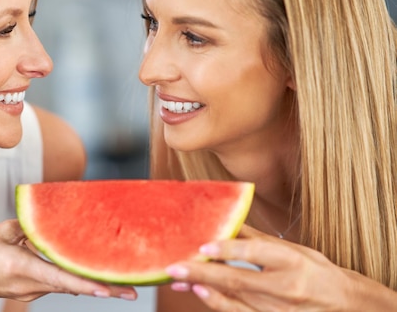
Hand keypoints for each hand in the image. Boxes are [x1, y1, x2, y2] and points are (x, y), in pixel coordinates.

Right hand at [0, 219, 136, 304]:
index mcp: (21, 268)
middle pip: (71, 286)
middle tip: (132, 290)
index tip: (112, 290)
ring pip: (64, 284)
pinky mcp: (25, 291)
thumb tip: (52, 219)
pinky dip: (69, 276)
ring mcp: (27, 292)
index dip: (88, 284)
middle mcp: (28, 285)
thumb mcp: (1, 232)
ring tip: (116, 278)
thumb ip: (30, 226)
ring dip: (86, 280)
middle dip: (101, 287)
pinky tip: (82, 267)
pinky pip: (53, 282)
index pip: (62, 279)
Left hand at [164, 225, 356, 310]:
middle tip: (174, 266)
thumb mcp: (290, 248)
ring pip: (233, 299)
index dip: (228, 249)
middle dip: (202, 272)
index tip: (203, 245)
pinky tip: (199, 292)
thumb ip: (255, 237)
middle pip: (237, 279)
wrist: (343, 304)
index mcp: (292, 260)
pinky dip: (217, 303)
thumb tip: (224, 215)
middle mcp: (285, 287)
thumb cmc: (312, 270)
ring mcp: (278, 310)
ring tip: (177, 278)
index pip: (256, 253)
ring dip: (202, 287)